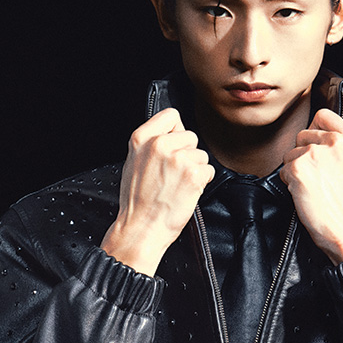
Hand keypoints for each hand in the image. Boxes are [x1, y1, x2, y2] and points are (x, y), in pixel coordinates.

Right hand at [101, 108, 214, 275]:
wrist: (142, 227)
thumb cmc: (137, 201)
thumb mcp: (133, 161)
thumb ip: (150, 143)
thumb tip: (171, 132)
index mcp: (142, 138)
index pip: (171, 115)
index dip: (177, 130)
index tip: (175, 143)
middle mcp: (160, 145)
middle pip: (190, 136)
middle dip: (187, 153)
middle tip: (173, 173)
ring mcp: (178, 159)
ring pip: (201, 154)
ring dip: (195, 169)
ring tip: (178, 184)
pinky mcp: (193, 174)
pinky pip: (209, 170)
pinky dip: (202, 182)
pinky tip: (186, 191)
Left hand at [281, 108, 342, 264]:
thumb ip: (338, 148)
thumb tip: (316, 139)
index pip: (322, 116)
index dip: (314, 132)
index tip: (315, 146)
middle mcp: (334, 142)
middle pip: (302, 135)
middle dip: (303, 154)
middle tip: (317, 177)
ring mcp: (315, 154)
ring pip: (290, 154)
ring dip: (296, 170)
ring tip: (314, 189)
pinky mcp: (299, 169)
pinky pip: (283, 171)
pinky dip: (289, 184)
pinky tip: (305, 195)